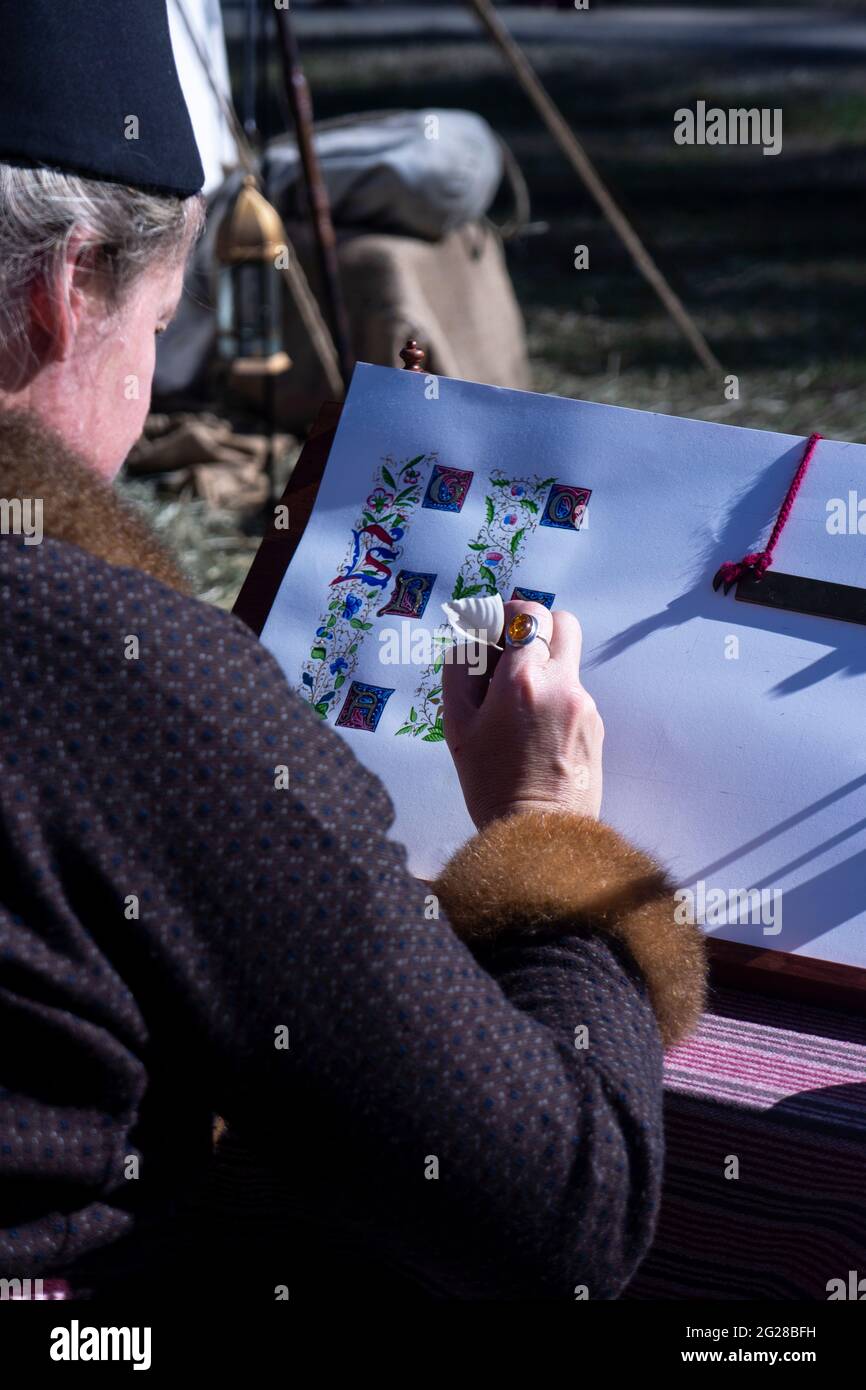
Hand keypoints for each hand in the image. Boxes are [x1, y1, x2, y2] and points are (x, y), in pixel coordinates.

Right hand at [443, 600, 603, 829]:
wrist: (538, 835)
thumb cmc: (490, 784)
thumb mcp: (457, 727)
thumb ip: (459, 672)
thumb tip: (470, 642)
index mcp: (523, 680)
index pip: (528, 613)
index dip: (508, 615)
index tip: (493, 633)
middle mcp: (562, 684)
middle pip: (562, 623)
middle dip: (537, 630)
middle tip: (511, 656)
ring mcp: (586, 705)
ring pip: (567, 662)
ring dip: (543, 669)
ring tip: (516, 710)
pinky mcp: (597, 726)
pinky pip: (574, 694)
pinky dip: (555, 700)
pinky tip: (535, 734)